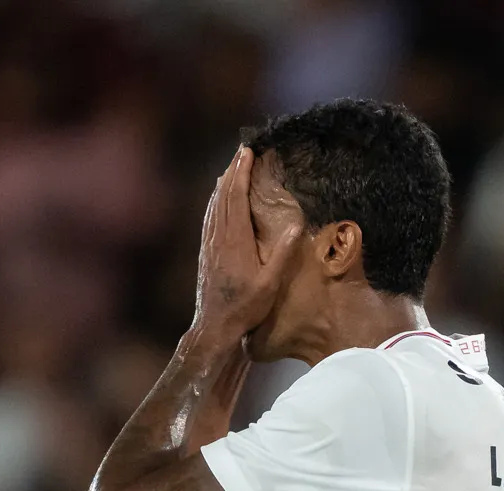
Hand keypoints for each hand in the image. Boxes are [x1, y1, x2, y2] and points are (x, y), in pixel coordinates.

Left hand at [190, 149, 306, 342]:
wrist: (215, 325)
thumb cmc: (245, 307)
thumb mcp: (270, 284)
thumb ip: (283, 254)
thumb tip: (296, 227)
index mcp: (235, 240)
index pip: (236, 197)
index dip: (241, 173)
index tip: (247, 153)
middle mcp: (219, 236)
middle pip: (223, 195)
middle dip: (233, 171)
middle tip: (241, 152)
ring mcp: (210, 243)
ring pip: (214, 205)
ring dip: (223, 184)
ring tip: (231, 168)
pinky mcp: (206, 251)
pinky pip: (210, 217)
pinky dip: (216, 201)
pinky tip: (218, 199)